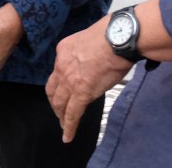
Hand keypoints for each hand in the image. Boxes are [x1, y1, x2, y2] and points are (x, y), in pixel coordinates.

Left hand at [46, 16, 131, 143]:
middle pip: (53, 89)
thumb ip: (84, 52)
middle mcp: (62, 65)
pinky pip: (72, 114)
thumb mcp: (88, 39)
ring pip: (60, 103)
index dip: (60, 84)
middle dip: (55, 102)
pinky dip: (69, 127)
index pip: (58, 72)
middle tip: (59, 111)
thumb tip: (92, 62)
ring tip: (63, 124)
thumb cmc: (111, 35)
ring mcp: (70, 80)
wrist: (118, 38)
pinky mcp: (81, 93)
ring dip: (60, 115)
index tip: (63, 90)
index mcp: (63, 50)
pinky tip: (68, 136)